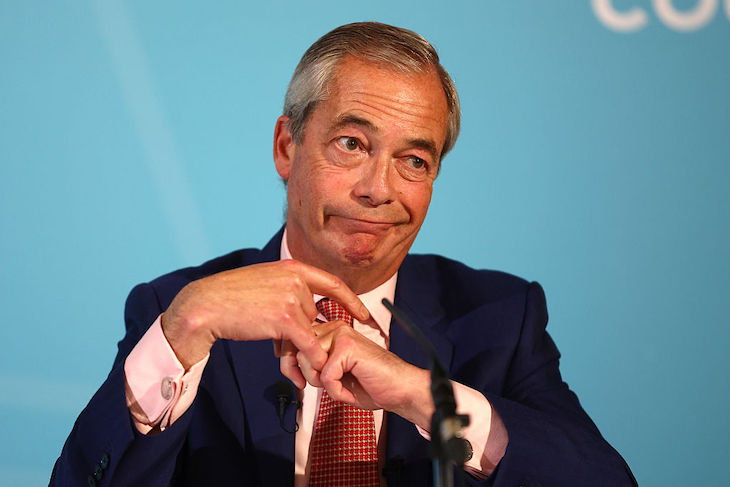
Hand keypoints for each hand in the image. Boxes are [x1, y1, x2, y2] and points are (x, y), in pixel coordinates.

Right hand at [160, 260, 369, 386]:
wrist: (207, 305)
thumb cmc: (231, 297)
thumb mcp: (265, 281)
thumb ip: (288, 290)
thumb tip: (310, 311)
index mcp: (293, 267)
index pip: (332, 283)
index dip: (351, 300)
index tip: (365, 313)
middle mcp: (296, 279)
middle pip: (314, 313)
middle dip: (301, 329)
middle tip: (280, 340)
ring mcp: (293, 298)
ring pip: (307, 329)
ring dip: (294, 342)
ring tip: (271, 342)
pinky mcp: (286, 319)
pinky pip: (308, 343)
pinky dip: (312, 357)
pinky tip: (312, 367)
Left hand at [298, 322, 434, 429]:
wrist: (401, 390)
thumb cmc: (371, 383)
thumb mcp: (332, 372)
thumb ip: (312, 363)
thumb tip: (286, 362)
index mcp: (330, 330)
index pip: (294, 340)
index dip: (290, 364)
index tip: (300, 381)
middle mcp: (335, 327)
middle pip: (296, 349)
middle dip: (304, 374)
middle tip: (323, 386)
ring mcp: (343, 335)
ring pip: (309, 361)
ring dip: (321, 384)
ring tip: (340, 387)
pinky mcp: (349, 347)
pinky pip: (327, 375)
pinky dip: (336, 392)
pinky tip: (349, 392)